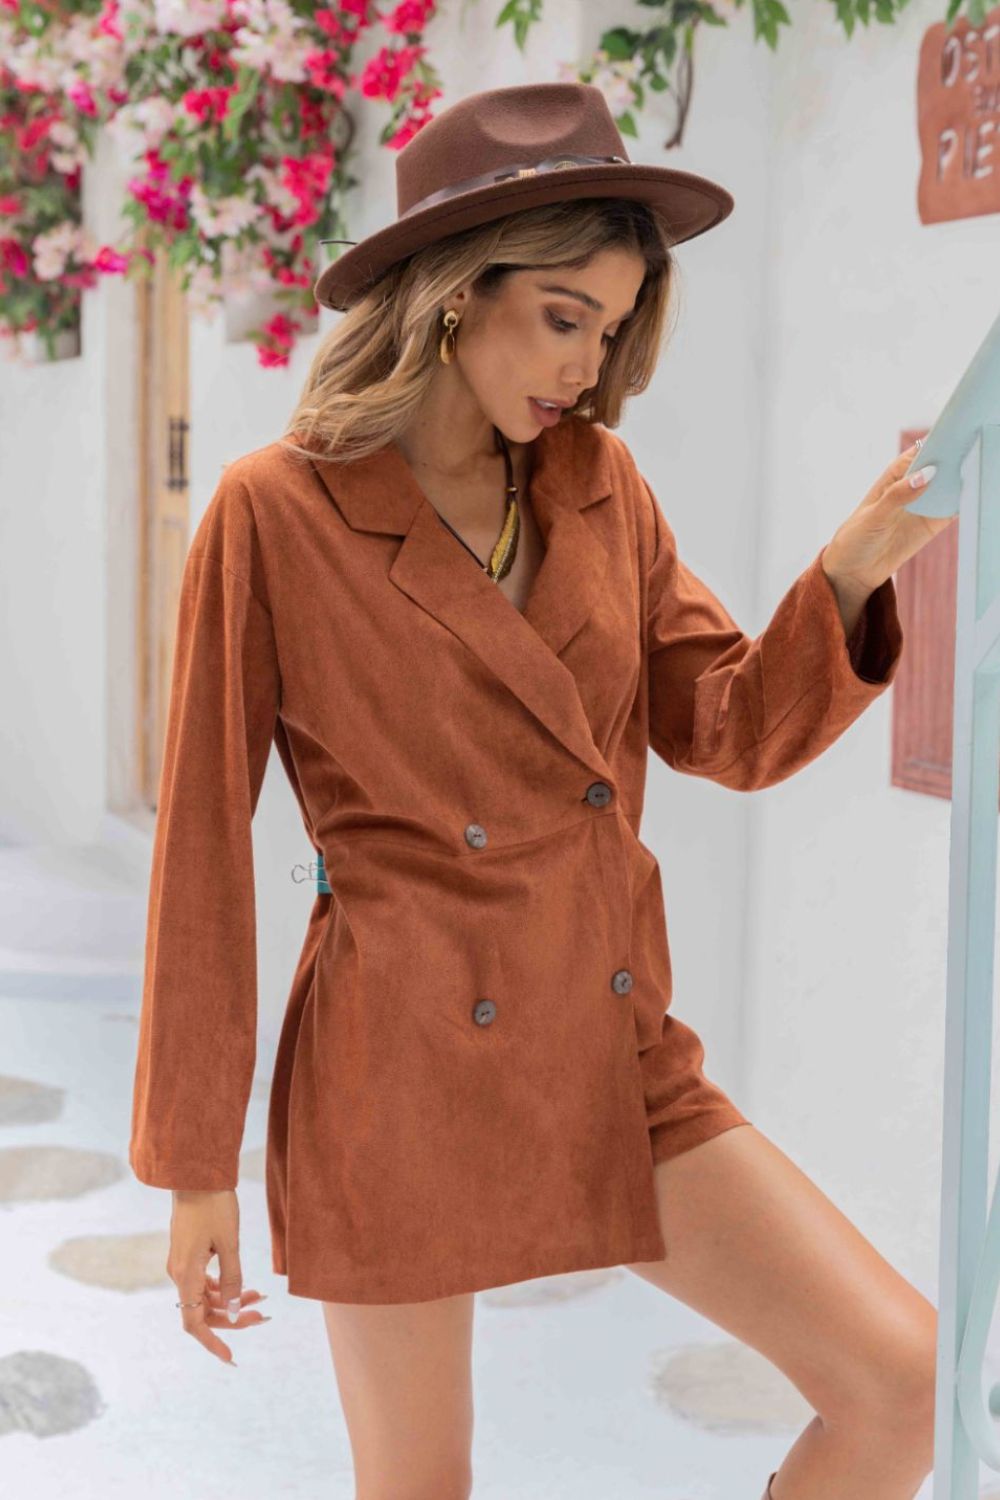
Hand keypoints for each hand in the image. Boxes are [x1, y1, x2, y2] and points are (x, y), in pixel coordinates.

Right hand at [168, 1189, 269, 1366]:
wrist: (197, 1173)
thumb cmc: (215, 1205)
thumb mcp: (229, 1243)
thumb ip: (232, 1279)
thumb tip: (233, 1311)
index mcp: (186, 1274)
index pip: (194, 1323)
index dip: (213, 1343)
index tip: (231, 1357)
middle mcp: (180, 1273)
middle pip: (204, 1311)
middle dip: (233, 1318)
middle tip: (262, 1315)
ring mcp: (183, 1264)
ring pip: (206, 1297)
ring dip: (231, 1301)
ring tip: (260, 1297)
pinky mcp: (189, 1254)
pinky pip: (205, 1282)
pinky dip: (225, 1286)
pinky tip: (245, 1285)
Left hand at [821, 440, 956, 597]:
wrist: (854, 571)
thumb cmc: (856, 537)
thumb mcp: (874, 516)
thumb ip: (898, 495)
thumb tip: (926, 474)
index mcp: (895, 475)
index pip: (921, 451)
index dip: (938, 442)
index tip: (952, 441)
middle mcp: (912, 486)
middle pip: (940, 466)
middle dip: (955, 460)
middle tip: (966, 459)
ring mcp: (924, 504)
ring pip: (949, 486)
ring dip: (961, 482)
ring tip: (972, 478)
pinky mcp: (932, 523)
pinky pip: (952, 509)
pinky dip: (962, 504)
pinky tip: (970, 500)